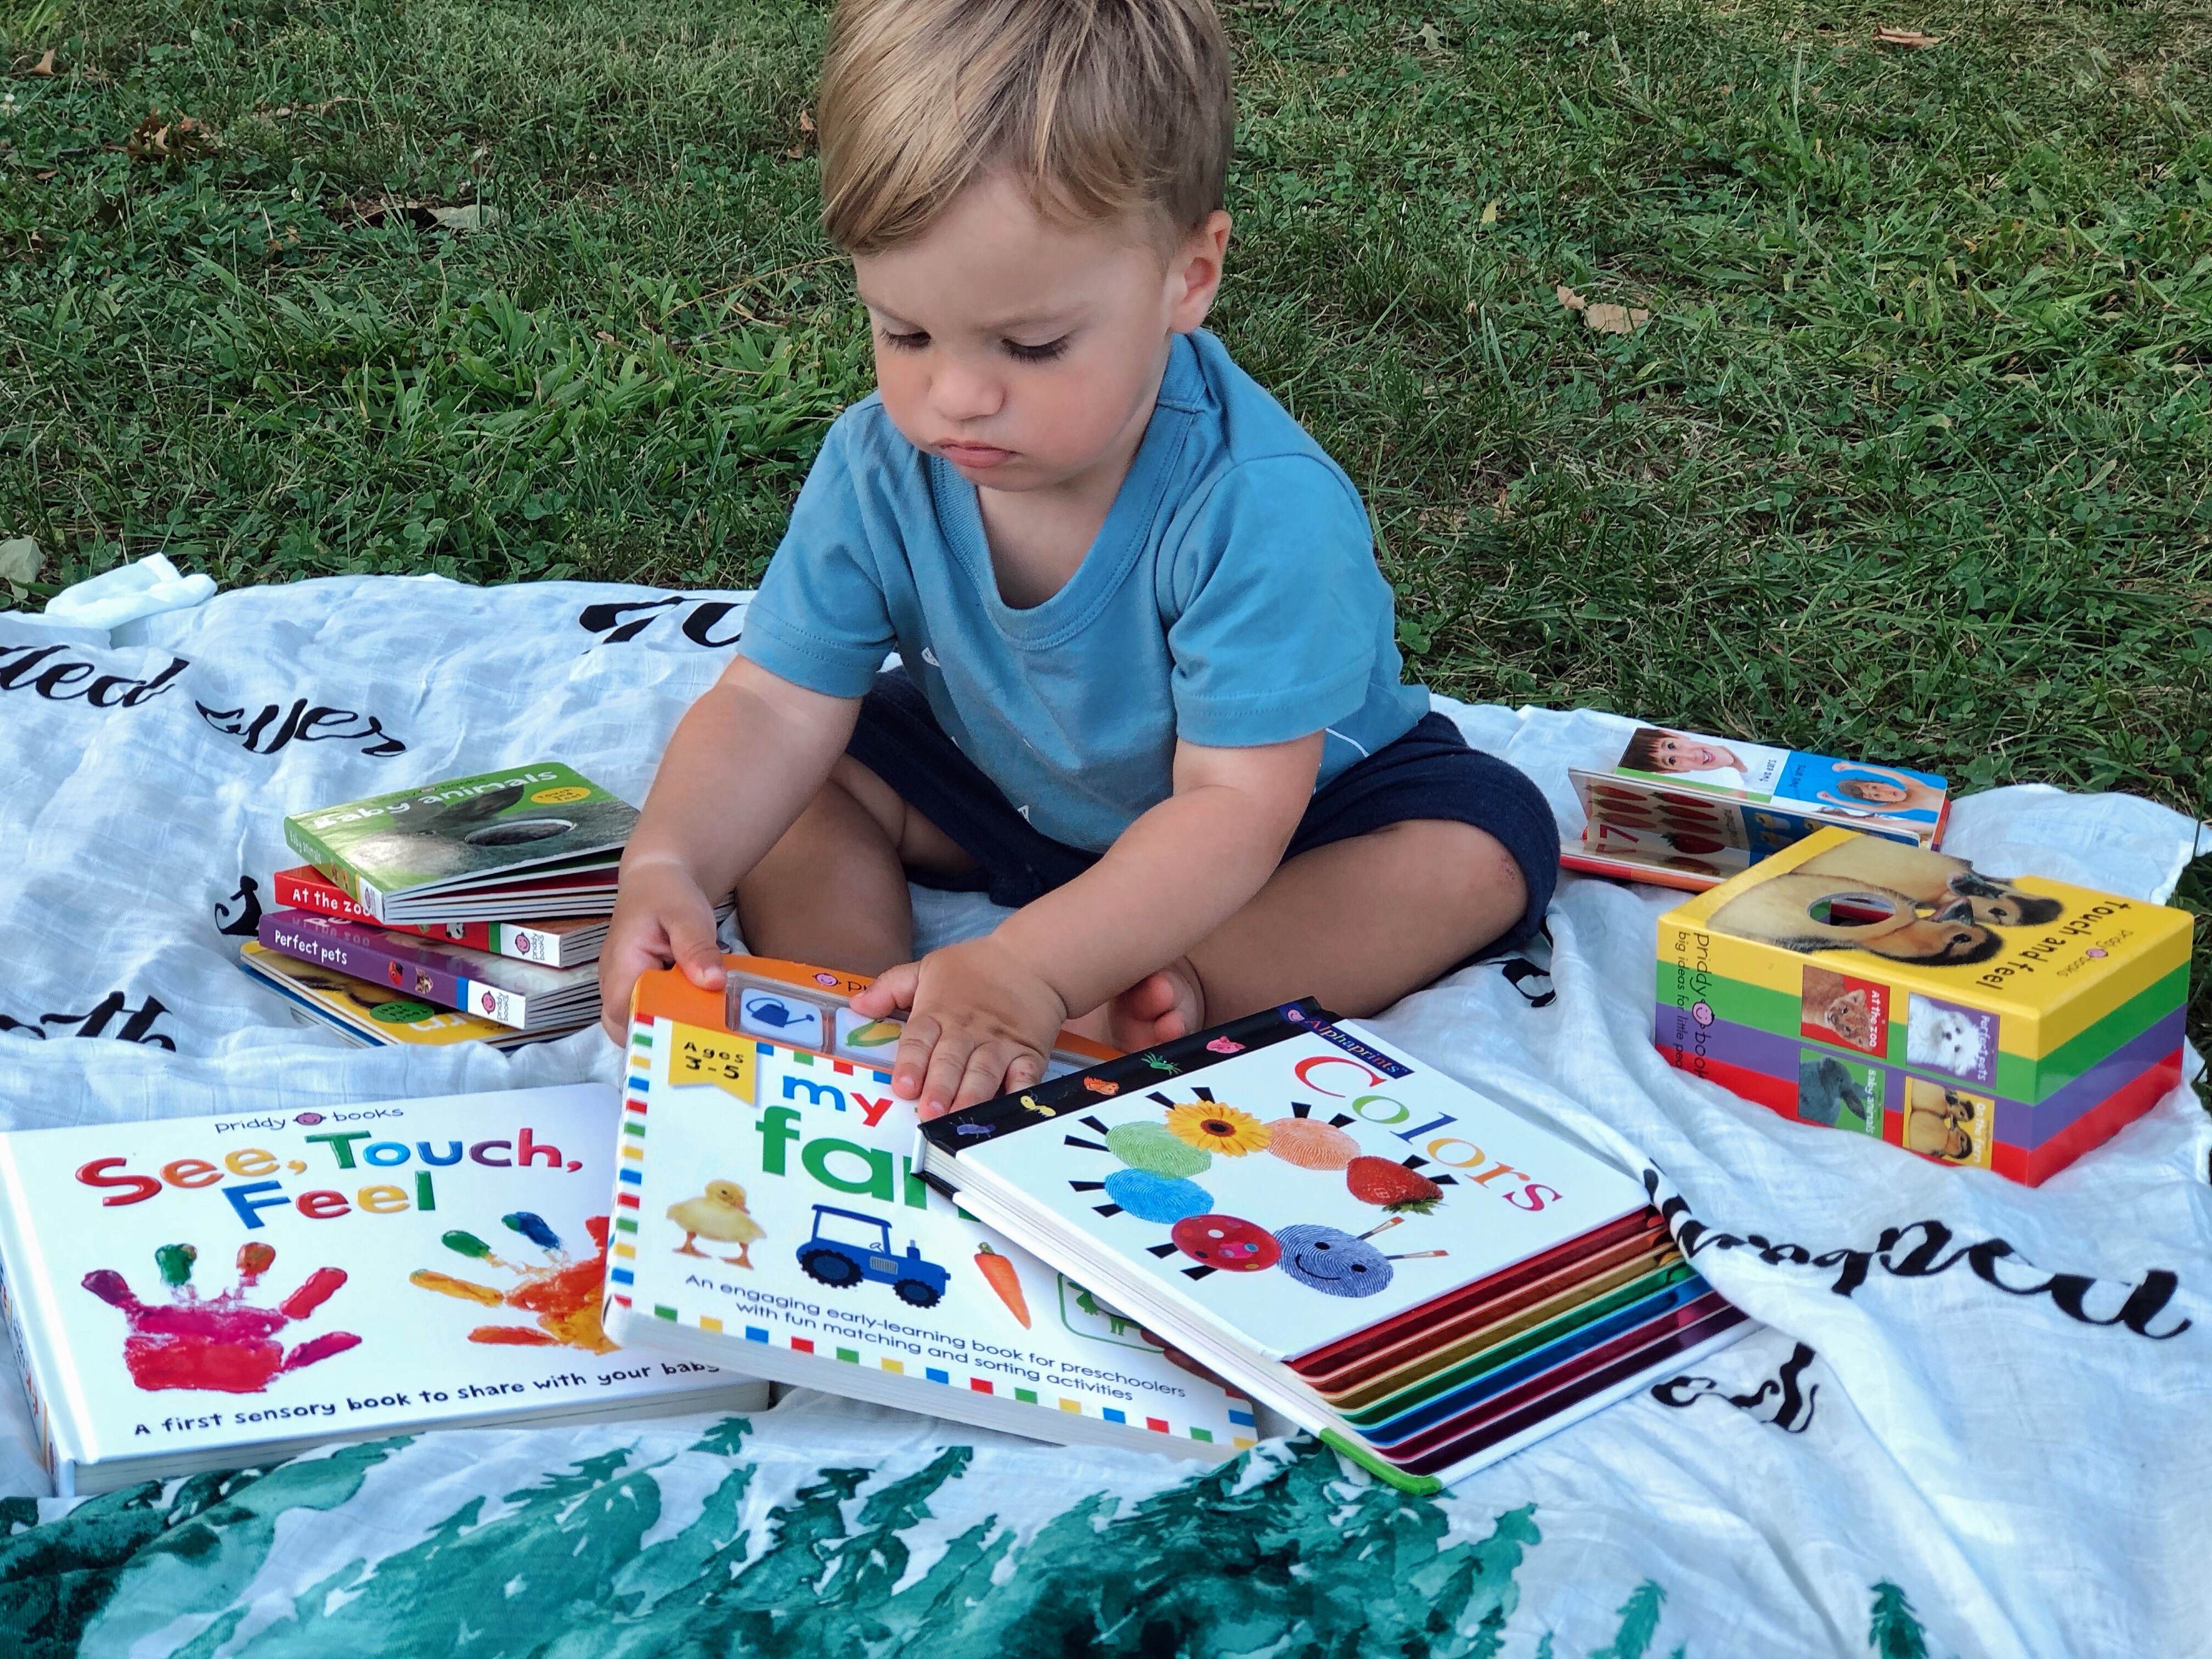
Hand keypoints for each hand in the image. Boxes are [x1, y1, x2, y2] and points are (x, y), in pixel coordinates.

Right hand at [597, 856, 725, 1041]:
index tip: (689, 1031)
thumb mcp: (687, 915)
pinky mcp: (637, 988)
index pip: (624, 1016)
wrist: (658, 879)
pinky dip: (671, 1015)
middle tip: (700, 1030)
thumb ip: (697, 948)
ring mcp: (623, 987)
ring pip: (638, 1025)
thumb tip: (713, 982)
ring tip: (703, 1020)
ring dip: (668, 1026)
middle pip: (626, 1029)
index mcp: (621, 967)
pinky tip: (699, 1009)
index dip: (653, 1030)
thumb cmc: (669, 894)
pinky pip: (649, 1012)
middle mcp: (615, 983)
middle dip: (661, 1036)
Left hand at [849, 934, 1067, 1117]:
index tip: (902, 1085)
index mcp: (937, 1012)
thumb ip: (890, 988)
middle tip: (929, 1110)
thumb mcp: (927, 968)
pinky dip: (1017, 1094)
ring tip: (958, 1116)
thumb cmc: (976, 967)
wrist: (1032, 958)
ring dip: (971, 1096)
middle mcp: (966, 1031)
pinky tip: (1008, 1109)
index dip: (910, 1064)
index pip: (919, 1040)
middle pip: (950, 1061)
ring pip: (983, 1072)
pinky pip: (1024, 1077)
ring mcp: (999, 1045)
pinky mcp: (1028, 1054)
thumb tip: (857, 1005)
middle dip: (939, 1086)